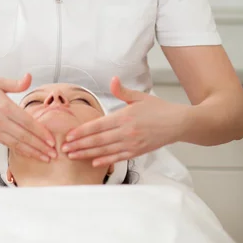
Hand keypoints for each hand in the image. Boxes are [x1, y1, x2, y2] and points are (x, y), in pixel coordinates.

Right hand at [0, 73, 55, 162]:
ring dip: (32, 152)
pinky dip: (19, 150)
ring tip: (44, 158)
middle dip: (40, 147)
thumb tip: (29, 77)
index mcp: (4, 106)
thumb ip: (15, 83)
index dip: (41, 133)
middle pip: (24, 137)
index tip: (51, 140)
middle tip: (53, 154)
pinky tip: (27, 153)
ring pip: (16, 144)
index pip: (27, 122)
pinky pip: (6, 144)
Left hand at [61, 76, 186, 166]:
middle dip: (79, 145)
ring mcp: (132, 144)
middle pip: (98, 140)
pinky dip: (105, 160)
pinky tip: (94, 162)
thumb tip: (113, 80)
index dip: (82, 132)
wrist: (178, 123)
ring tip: (73, 156)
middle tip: (64, 149)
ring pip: (105, 150)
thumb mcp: (140, 96)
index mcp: (124, 117)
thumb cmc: (159, 109)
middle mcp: (126, 132)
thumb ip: (123, 91)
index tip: (69, 135)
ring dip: (87, 154)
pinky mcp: (137, 152)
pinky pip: (118, 157)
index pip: (98, 125)